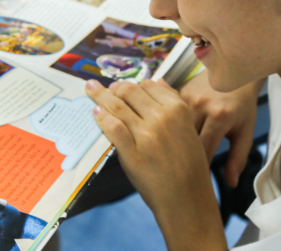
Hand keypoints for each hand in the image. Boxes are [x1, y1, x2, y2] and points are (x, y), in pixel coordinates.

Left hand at [86, 79, 226, 250]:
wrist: (188, 199)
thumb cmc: (189, 166)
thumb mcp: (189, 128)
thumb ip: (174, 104)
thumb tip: (159, 81)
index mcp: (178, 109)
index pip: (148, 85)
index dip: (133, 85)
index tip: (123, 87)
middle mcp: (162, 117)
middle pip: (130, 92)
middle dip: (115, 88)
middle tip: (105, 89)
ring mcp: (146, 135)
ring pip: (117, 106)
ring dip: (100, 96)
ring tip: (91, 90)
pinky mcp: (131, 152)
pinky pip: (112, 127)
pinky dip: (102, 118)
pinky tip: (96, 113)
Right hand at [166, 72, 262, 187]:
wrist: (236, 72)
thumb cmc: (242, 106)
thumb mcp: (245, 132)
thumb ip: (238, 158)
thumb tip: (231, 183)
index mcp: (220, 117)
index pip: (204, 150)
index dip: (199, 169)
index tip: (194, 182)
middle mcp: (201, 105)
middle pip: (184, 139)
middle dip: (182, 157)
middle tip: (179, 173)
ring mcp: (188, 96)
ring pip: (173, 126)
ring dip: (172, 141)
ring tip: (168, 157)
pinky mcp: (179, 91)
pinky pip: (169, 113)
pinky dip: (168, 125)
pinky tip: (165, 136)